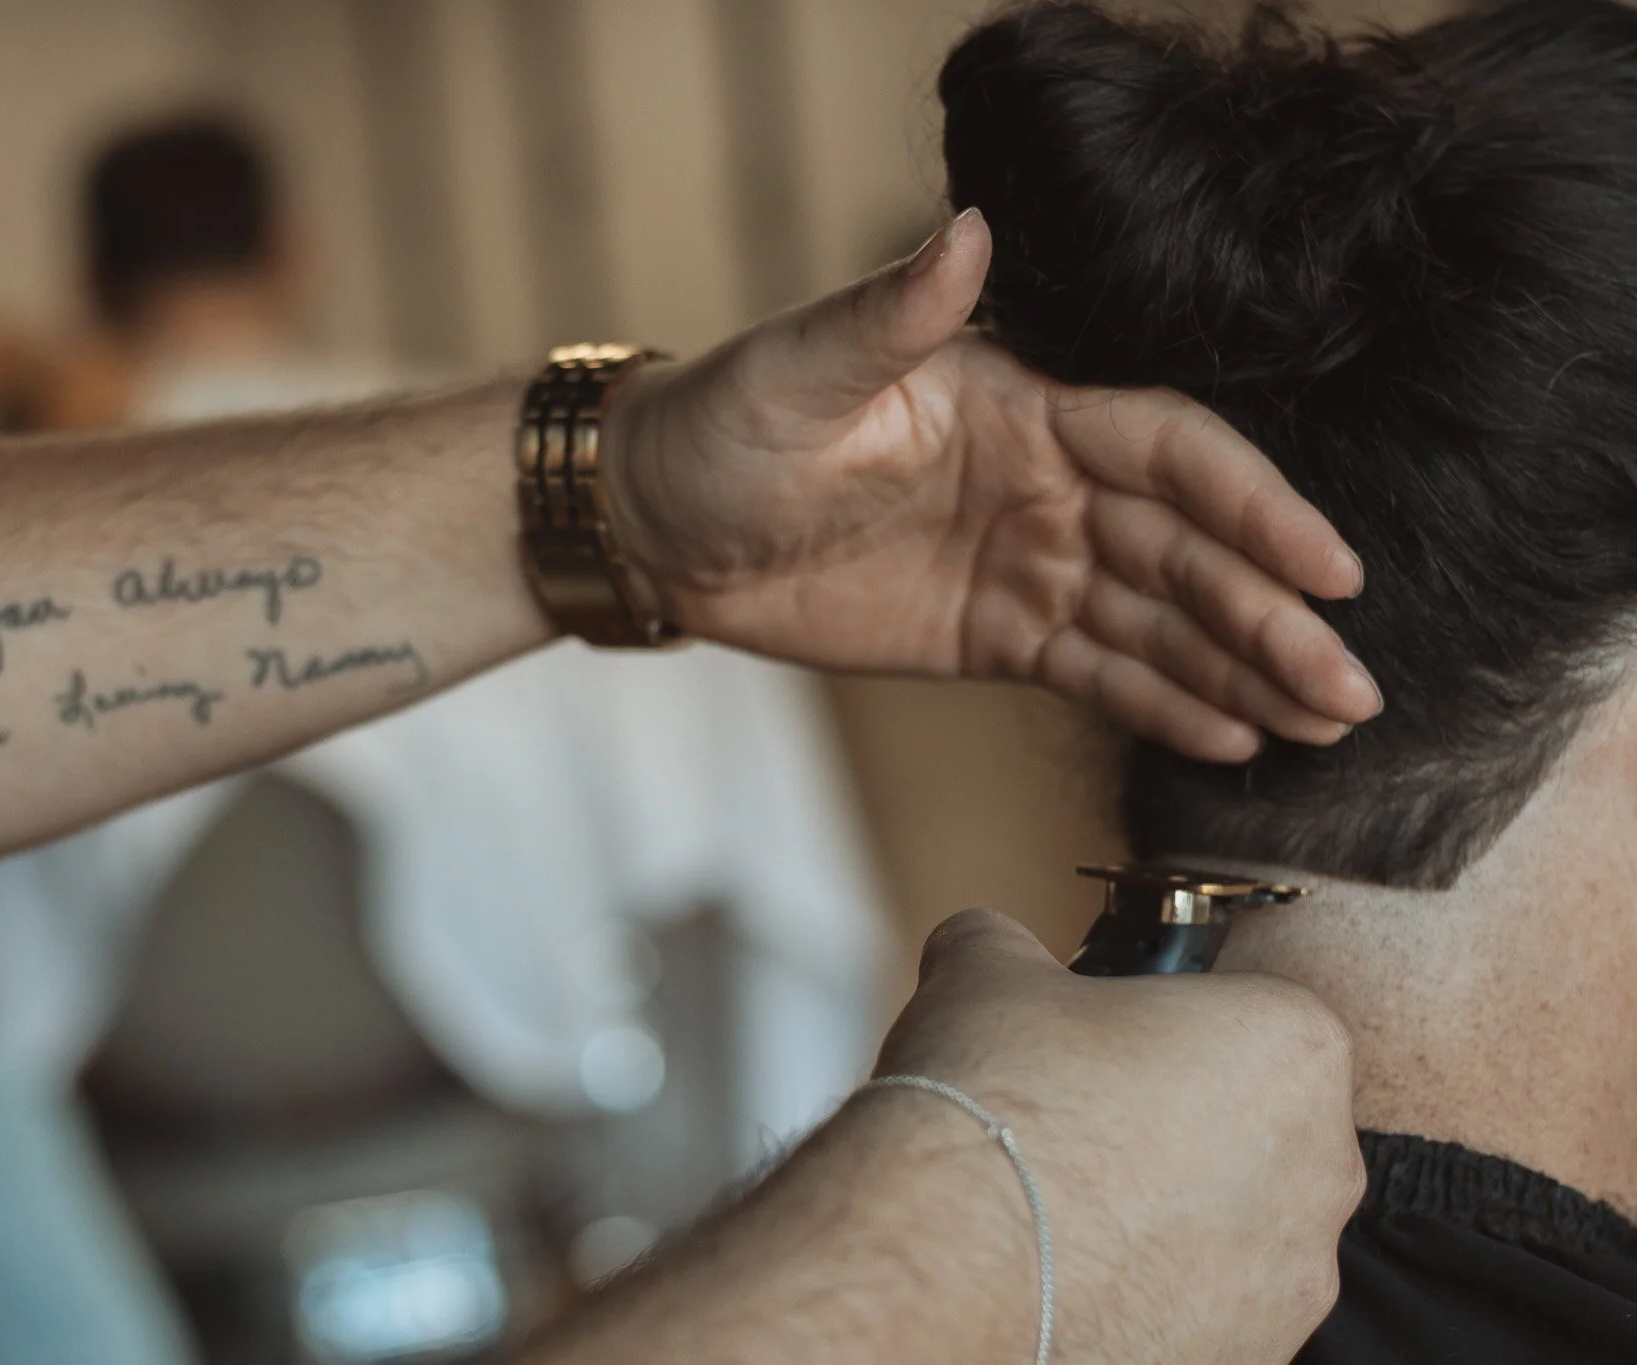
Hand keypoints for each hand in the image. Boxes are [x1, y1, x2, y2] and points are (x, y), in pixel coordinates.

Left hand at [605, 210, 1381, 761]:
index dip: (1254, 503)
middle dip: (1270, 615)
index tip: (1326, 567)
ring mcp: (1029, 564)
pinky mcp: (995, 636)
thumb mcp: (801, 371)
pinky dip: (1165, 706)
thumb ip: (891, 316)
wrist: (658, 525)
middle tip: (1348, 685)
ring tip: (1326, 724)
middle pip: (1188, 550)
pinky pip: (1097, 672)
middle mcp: (1049, 483)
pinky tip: (1235, 738)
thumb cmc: (722, 425)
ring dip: (1242, 669)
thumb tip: (967, 233)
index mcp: (1025, 404)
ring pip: (1159, 621)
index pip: (1170, 449)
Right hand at [873, 909, 1363, 1362]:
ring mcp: (1292, 1280)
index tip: (1104, 1037)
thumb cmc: (996, 1102)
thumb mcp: (986, 967)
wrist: (950, 1260)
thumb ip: (1009, 943)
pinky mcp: (1249, 1358)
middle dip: (1176, 1120)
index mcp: (1292, 1045)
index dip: (1167, 1020)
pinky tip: (1066, 1268)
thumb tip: (987, 943)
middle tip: (1077, 1116)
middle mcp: (1323, 1168)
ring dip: (1164, 1210)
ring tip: (1060, 1202)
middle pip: (1255, 1123)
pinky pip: (1205, 1303)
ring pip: (1233, 1222)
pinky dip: (1147, 1288)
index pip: (1249, 1012)